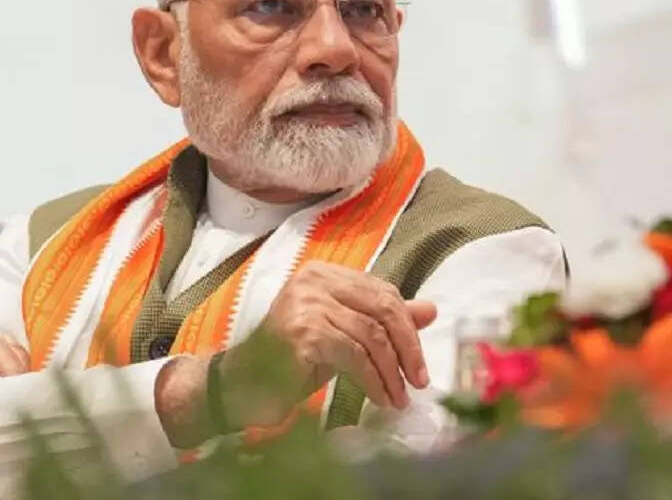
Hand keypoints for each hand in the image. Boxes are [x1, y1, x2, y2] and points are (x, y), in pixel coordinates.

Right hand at [156, 262, 436, 446]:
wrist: (240, 387)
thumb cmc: (292, 360)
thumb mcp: (344, 335)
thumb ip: (382, 320)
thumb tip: (431, 309)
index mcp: (325, 273)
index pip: (383, 293)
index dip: (407, 328)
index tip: (419, 363)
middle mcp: (314, 279)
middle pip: (382, 308)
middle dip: (407, 348)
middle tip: (419, 381)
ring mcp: (305, 303)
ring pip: (371, 334)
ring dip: (391, 372)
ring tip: (398, 398)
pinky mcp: (301, 332)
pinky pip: (353, 355)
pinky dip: (373, 380)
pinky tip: (379, 398)